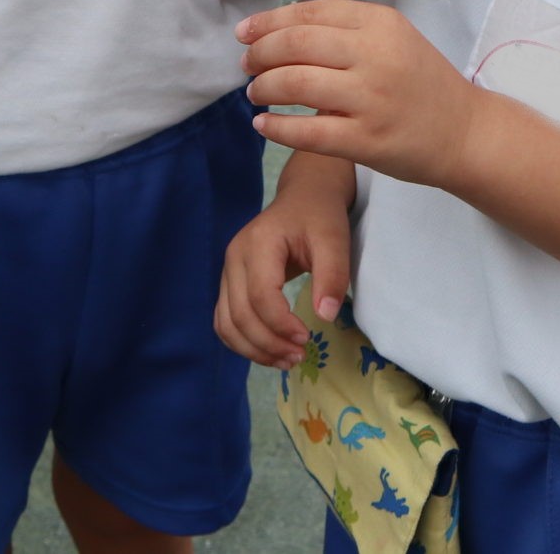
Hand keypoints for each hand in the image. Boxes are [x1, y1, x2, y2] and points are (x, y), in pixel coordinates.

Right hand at [216, 183, 352, 367]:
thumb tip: (324, 316)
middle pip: (240, 314)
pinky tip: (270, 351)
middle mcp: (234, 257)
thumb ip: (332, 275)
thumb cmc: (319, 217)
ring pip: (226, 323)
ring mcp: (227, 271)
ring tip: (287, 361)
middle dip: (269, 344)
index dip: (281, 324)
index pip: (260, 296)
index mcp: (257, 243)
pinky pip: (225, 321)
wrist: (303, 198)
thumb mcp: (334, 239)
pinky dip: (243, 342)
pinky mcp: (230, 284)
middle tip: (299, 357)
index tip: (307, 338)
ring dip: (253, 349)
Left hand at [240, 0, 481, 189]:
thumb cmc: (421, 82)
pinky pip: (306, 132)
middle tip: (247, 65)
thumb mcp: (392, 39)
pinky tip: (264, 125)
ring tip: (255, 94)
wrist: (465, 132)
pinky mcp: (367, 140)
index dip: (267, 22)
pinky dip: (276, 128)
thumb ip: (344, 30)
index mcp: (381, 22)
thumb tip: (275, 31)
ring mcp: (371, 99)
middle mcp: (376, 55)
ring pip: (296, 84)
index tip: (243, 33)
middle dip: (260, 54)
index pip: (309, 13)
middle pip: (295, 44)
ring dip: (264, 88)